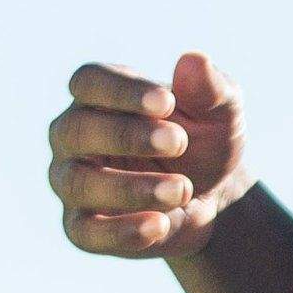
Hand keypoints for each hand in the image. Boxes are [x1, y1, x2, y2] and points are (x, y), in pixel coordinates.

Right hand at [50, 53, 255, 258]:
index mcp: (98, 97)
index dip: (123, 91)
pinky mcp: (82, 227)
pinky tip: (161, 224)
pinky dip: (123, 231)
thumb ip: (211, 89)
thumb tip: (195, 60)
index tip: (167, 103)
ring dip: (131, 187)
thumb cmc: (205, 141)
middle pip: (76, 129)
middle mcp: (73, 136)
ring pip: (79, 182)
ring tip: (182, 188)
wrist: (214, 196)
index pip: (88, 82)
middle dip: (127, 136)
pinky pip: (87, 231)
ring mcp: (73, 181)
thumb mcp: (220, 114)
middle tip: (179, 142)